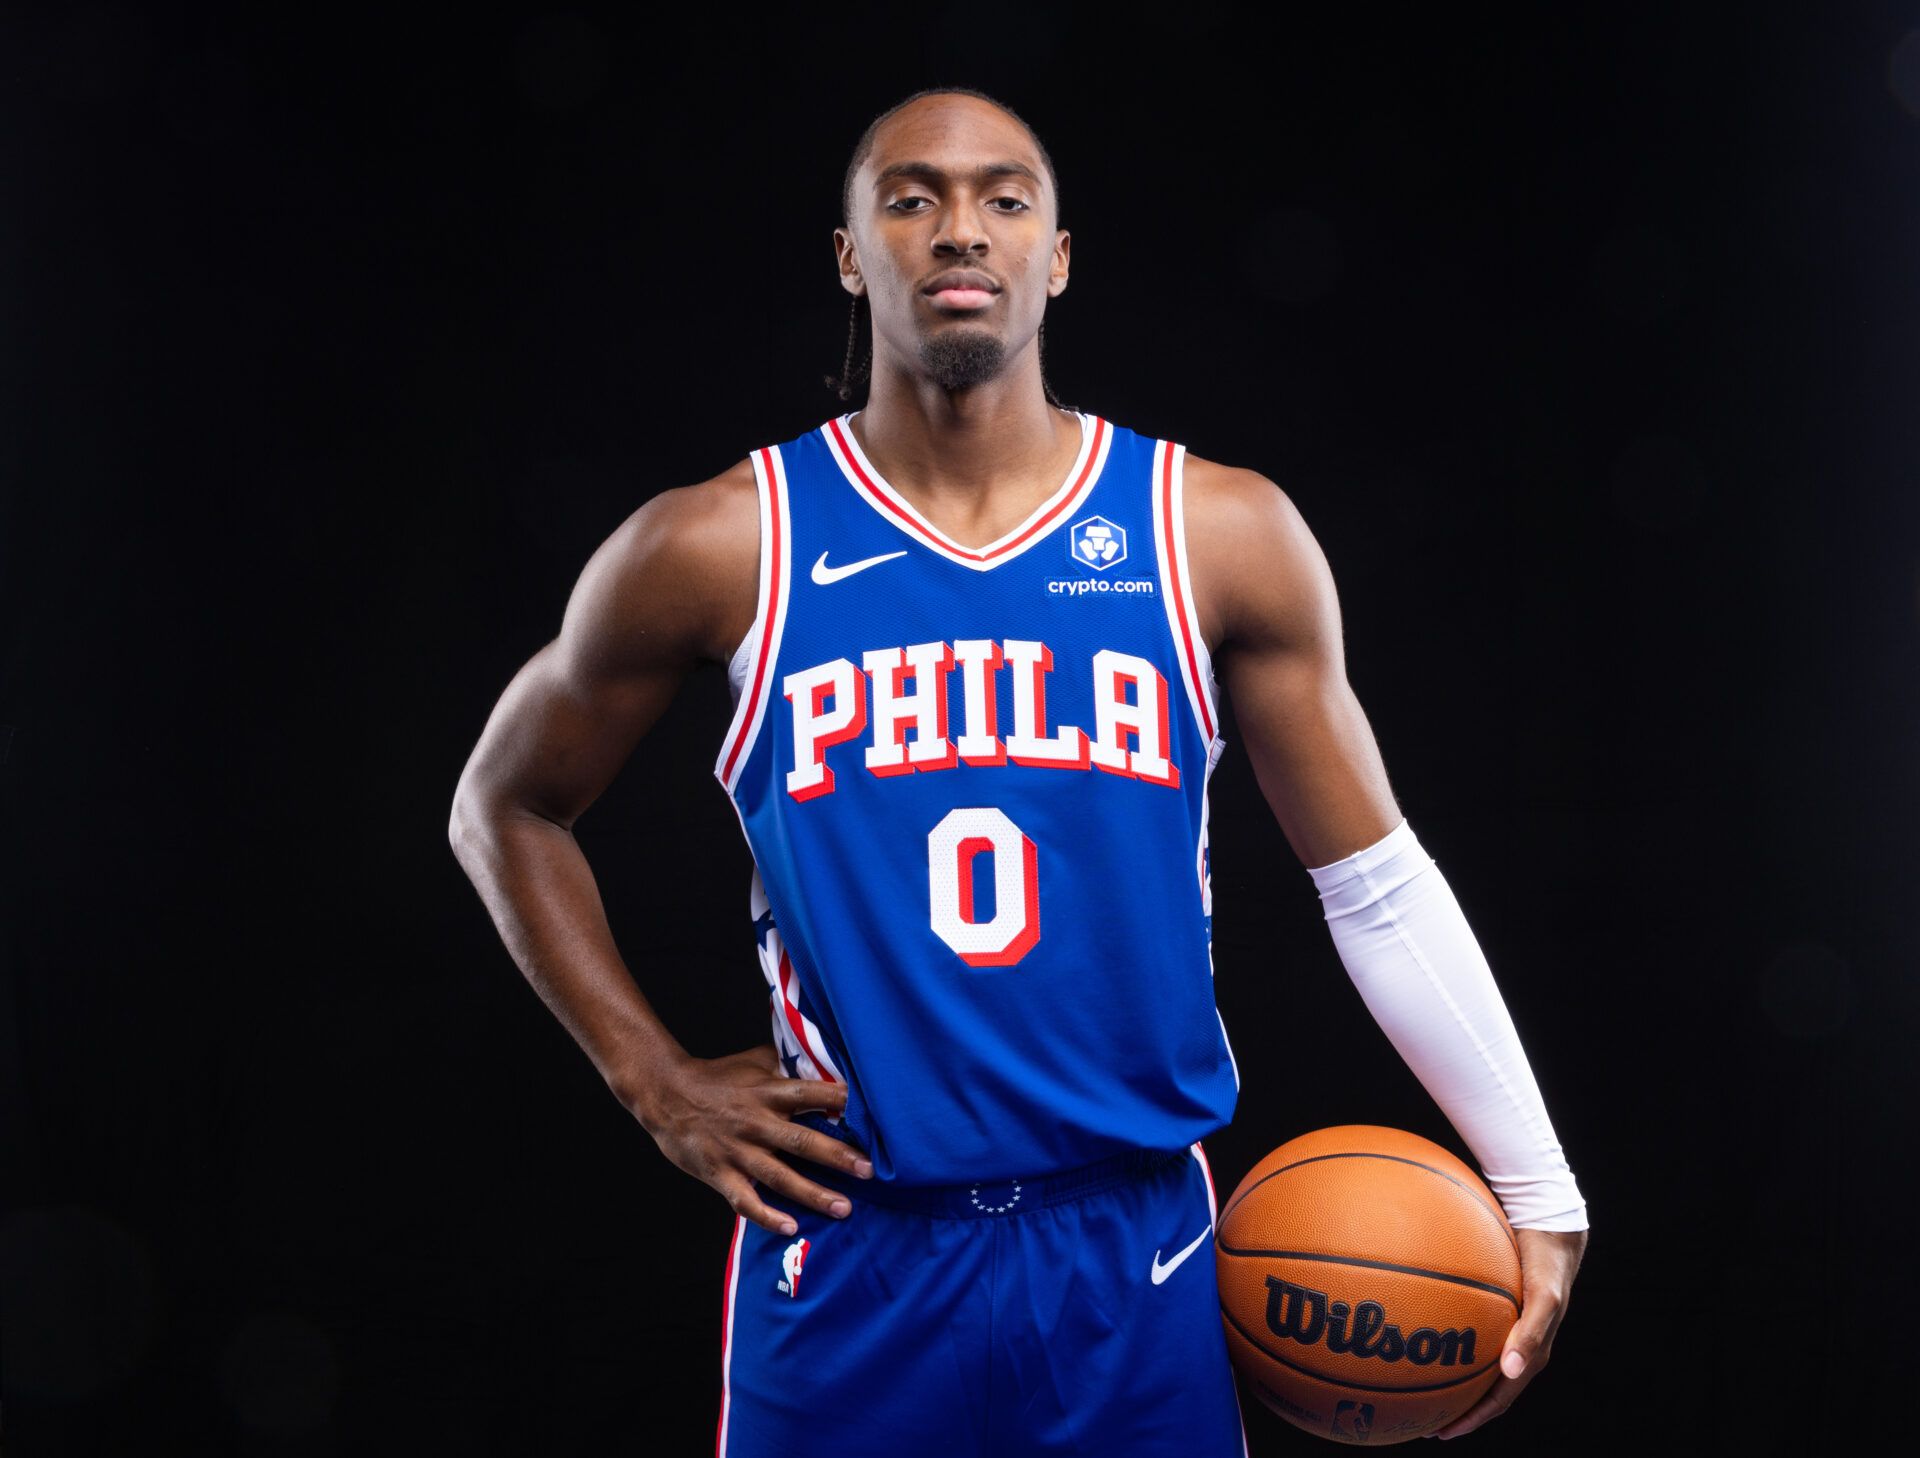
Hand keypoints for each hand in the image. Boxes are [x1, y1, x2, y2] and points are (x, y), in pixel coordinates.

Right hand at [627, 1042, 872, 1236]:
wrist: (665, 1093)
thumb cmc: (716, 1077)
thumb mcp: (753, 1061)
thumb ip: (787, 1062)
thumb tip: (823, 1054)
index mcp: (767, 1092)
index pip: (810, 1094)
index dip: (838, 1100)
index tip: (871, 1111)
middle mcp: (756, 1122)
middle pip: (802, 1141)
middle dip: (837, 1157)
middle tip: (868, 1171)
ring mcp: (737, 1151)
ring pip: (779, 1177)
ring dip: (813, 1194)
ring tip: (843, 1208)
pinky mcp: (719, 1174)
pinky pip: (745, 1200)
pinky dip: (767, 1216)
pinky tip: (790, 1227)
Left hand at [1430, 1226, 1587, 1439]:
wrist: (1551, 1234)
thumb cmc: (1548, 1269)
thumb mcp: (1544, 1300)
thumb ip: (1530, 1334)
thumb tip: (1510, 1371)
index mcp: (1529, 1357)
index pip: (1498, 1400)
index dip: (1472, 1419)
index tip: (1440, 1431)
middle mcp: (1516, 1351)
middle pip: (1484, 1392)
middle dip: (1456, 1410)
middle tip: (1422, 1420)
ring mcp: (1506, 1334)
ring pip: (1476, 1368)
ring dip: (1451, 1383)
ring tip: (1418, 1390)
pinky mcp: (1497, 1315)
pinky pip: (1471, 1338)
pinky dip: (1451, 1347)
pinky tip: (1425, 1339)